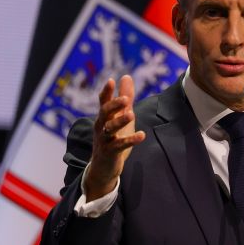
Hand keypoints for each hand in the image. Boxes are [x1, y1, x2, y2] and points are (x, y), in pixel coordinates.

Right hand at [84, 75, 145, 201]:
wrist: (103, 167)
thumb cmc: (113, 137)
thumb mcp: (121, 116)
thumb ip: (125, 98)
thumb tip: (126, 76)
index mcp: (104, 117)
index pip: (103, 102)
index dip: (107, 92)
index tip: (111, 81)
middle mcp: (101, 126)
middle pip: (105, 113)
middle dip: (114, 105)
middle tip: (126, 99)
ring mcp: (104, 140)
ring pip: (110, 129)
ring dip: (120, 121)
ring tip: (131, 115)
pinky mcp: (110, 152)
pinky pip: (119, 145)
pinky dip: (130, 140)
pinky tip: (141, 135)